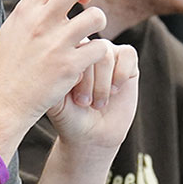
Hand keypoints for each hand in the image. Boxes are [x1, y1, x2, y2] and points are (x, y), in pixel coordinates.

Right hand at [0, 0, 124, 142]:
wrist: (1, 103)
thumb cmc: (6, 69)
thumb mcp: (11, 30)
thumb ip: (31, 12)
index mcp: (26, 10)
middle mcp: (40, 22)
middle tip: (89, 2)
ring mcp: (55, 44)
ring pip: (96, 16)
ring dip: (98, 23)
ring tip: (91, 34)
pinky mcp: (68, 67)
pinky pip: (98, 48)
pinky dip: (98, 53)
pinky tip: (88, 60)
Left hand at [46, 38, 138, 153]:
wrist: (91, 135)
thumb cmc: (70, 116)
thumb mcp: (55, 100)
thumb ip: (54, 80)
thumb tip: (63, 59)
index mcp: (64, 53)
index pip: (69, 48)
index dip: (75, 74)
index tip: (74, 99)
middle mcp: (85, 48)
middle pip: (88, 51)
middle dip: (89, 81)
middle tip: (84, 103)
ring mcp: (106, 52)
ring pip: (106, 53)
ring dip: (103, 83)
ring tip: (98, 103)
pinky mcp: (127, 61)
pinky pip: (127, 54)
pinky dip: (121, 74)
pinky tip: (114, 91)